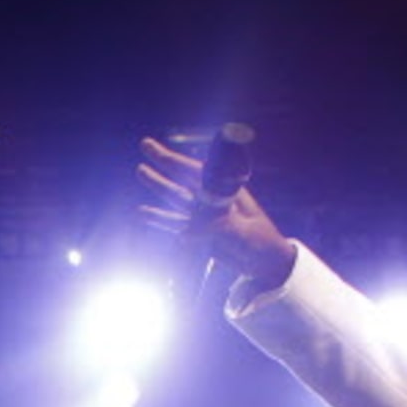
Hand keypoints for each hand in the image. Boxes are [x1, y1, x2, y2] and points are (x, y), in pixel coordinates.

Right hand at [135, 136, 295, 292]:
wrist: (266, 263)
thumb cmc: (262, 243)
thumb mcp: (244, 234)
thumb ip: (218, 229)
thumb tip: (186, 233)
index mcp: (227, 191)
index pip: (199, 171)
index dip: (180, 159)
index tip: (166, 148)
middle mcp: (213, 199)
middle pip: (184, 178)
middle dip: (165, 162)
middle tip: (145, 144)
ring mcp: (204, 215)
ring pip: (176, 197)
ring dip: (158, 185)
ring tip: (140, 170)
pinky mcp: (198, 232)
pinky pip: (175, 222)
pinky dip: (159, 217)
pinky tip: (142, 212)